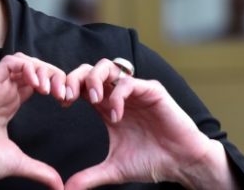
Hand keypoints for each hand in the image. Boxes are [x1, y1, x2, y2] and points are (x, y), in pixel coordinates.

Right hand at [0, 52, 65, 189]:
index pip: (35, 81)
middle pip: (33, 68)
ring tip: (50, 89)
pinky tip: (38, 85)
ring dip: (42, 69)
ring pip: (23, 61)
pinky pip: (9, 62)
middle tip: (64, 93)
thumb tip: (59, 185)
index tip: (66, 101)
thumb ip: (40, 170)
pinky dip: (28, 68)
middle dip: (53, 75)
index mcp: (9, 104)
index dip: (54, 85)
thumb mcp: (19, 162)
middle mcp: (3, 92)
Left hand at [63, 59, 238, 189]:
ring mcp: (135, 90)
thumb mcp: (114, 169)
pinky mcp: (152, 91)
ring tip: (93, 101)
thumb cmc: (152, 161)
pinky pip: (128, 83)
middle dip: (75, 77)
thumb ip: (89, 176)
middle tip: (68, 96)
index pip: (82, 85)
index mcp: (107, 106)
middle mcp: (119, 95)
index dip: (68, 87)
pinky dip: (117, 96)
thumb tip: (66, 189)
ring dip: (94, 80)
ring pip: (108, 67)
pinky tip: (115, 116)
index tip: (62, 102)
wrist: (181, 164)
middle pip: (90, 70)